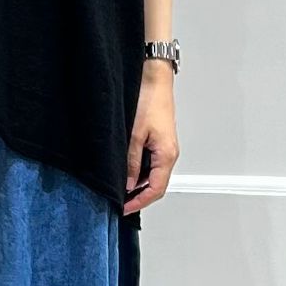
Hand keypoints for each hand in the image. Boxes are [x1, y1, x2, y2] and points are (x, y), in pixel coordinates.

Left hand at [123, 63, 178, 216]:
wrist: (153, 76)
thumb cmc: (148, 99)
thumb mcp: (133, 134)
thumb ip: (130, 162)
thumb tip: (126, 184)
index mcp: (167, 154)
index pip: (156, 189)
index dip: (139, 202)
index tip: (123, 209)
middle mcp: (168, 153)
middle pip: (154, 184)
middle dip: (137, 195)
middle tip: (117, 201)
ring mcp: (163, 146)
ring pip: (151, 173)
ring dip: (136, 183)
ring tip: (117, 188)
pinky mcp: (157, 138)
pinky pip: (148, 161)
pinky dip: (136, 169)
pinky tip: (123, 169)